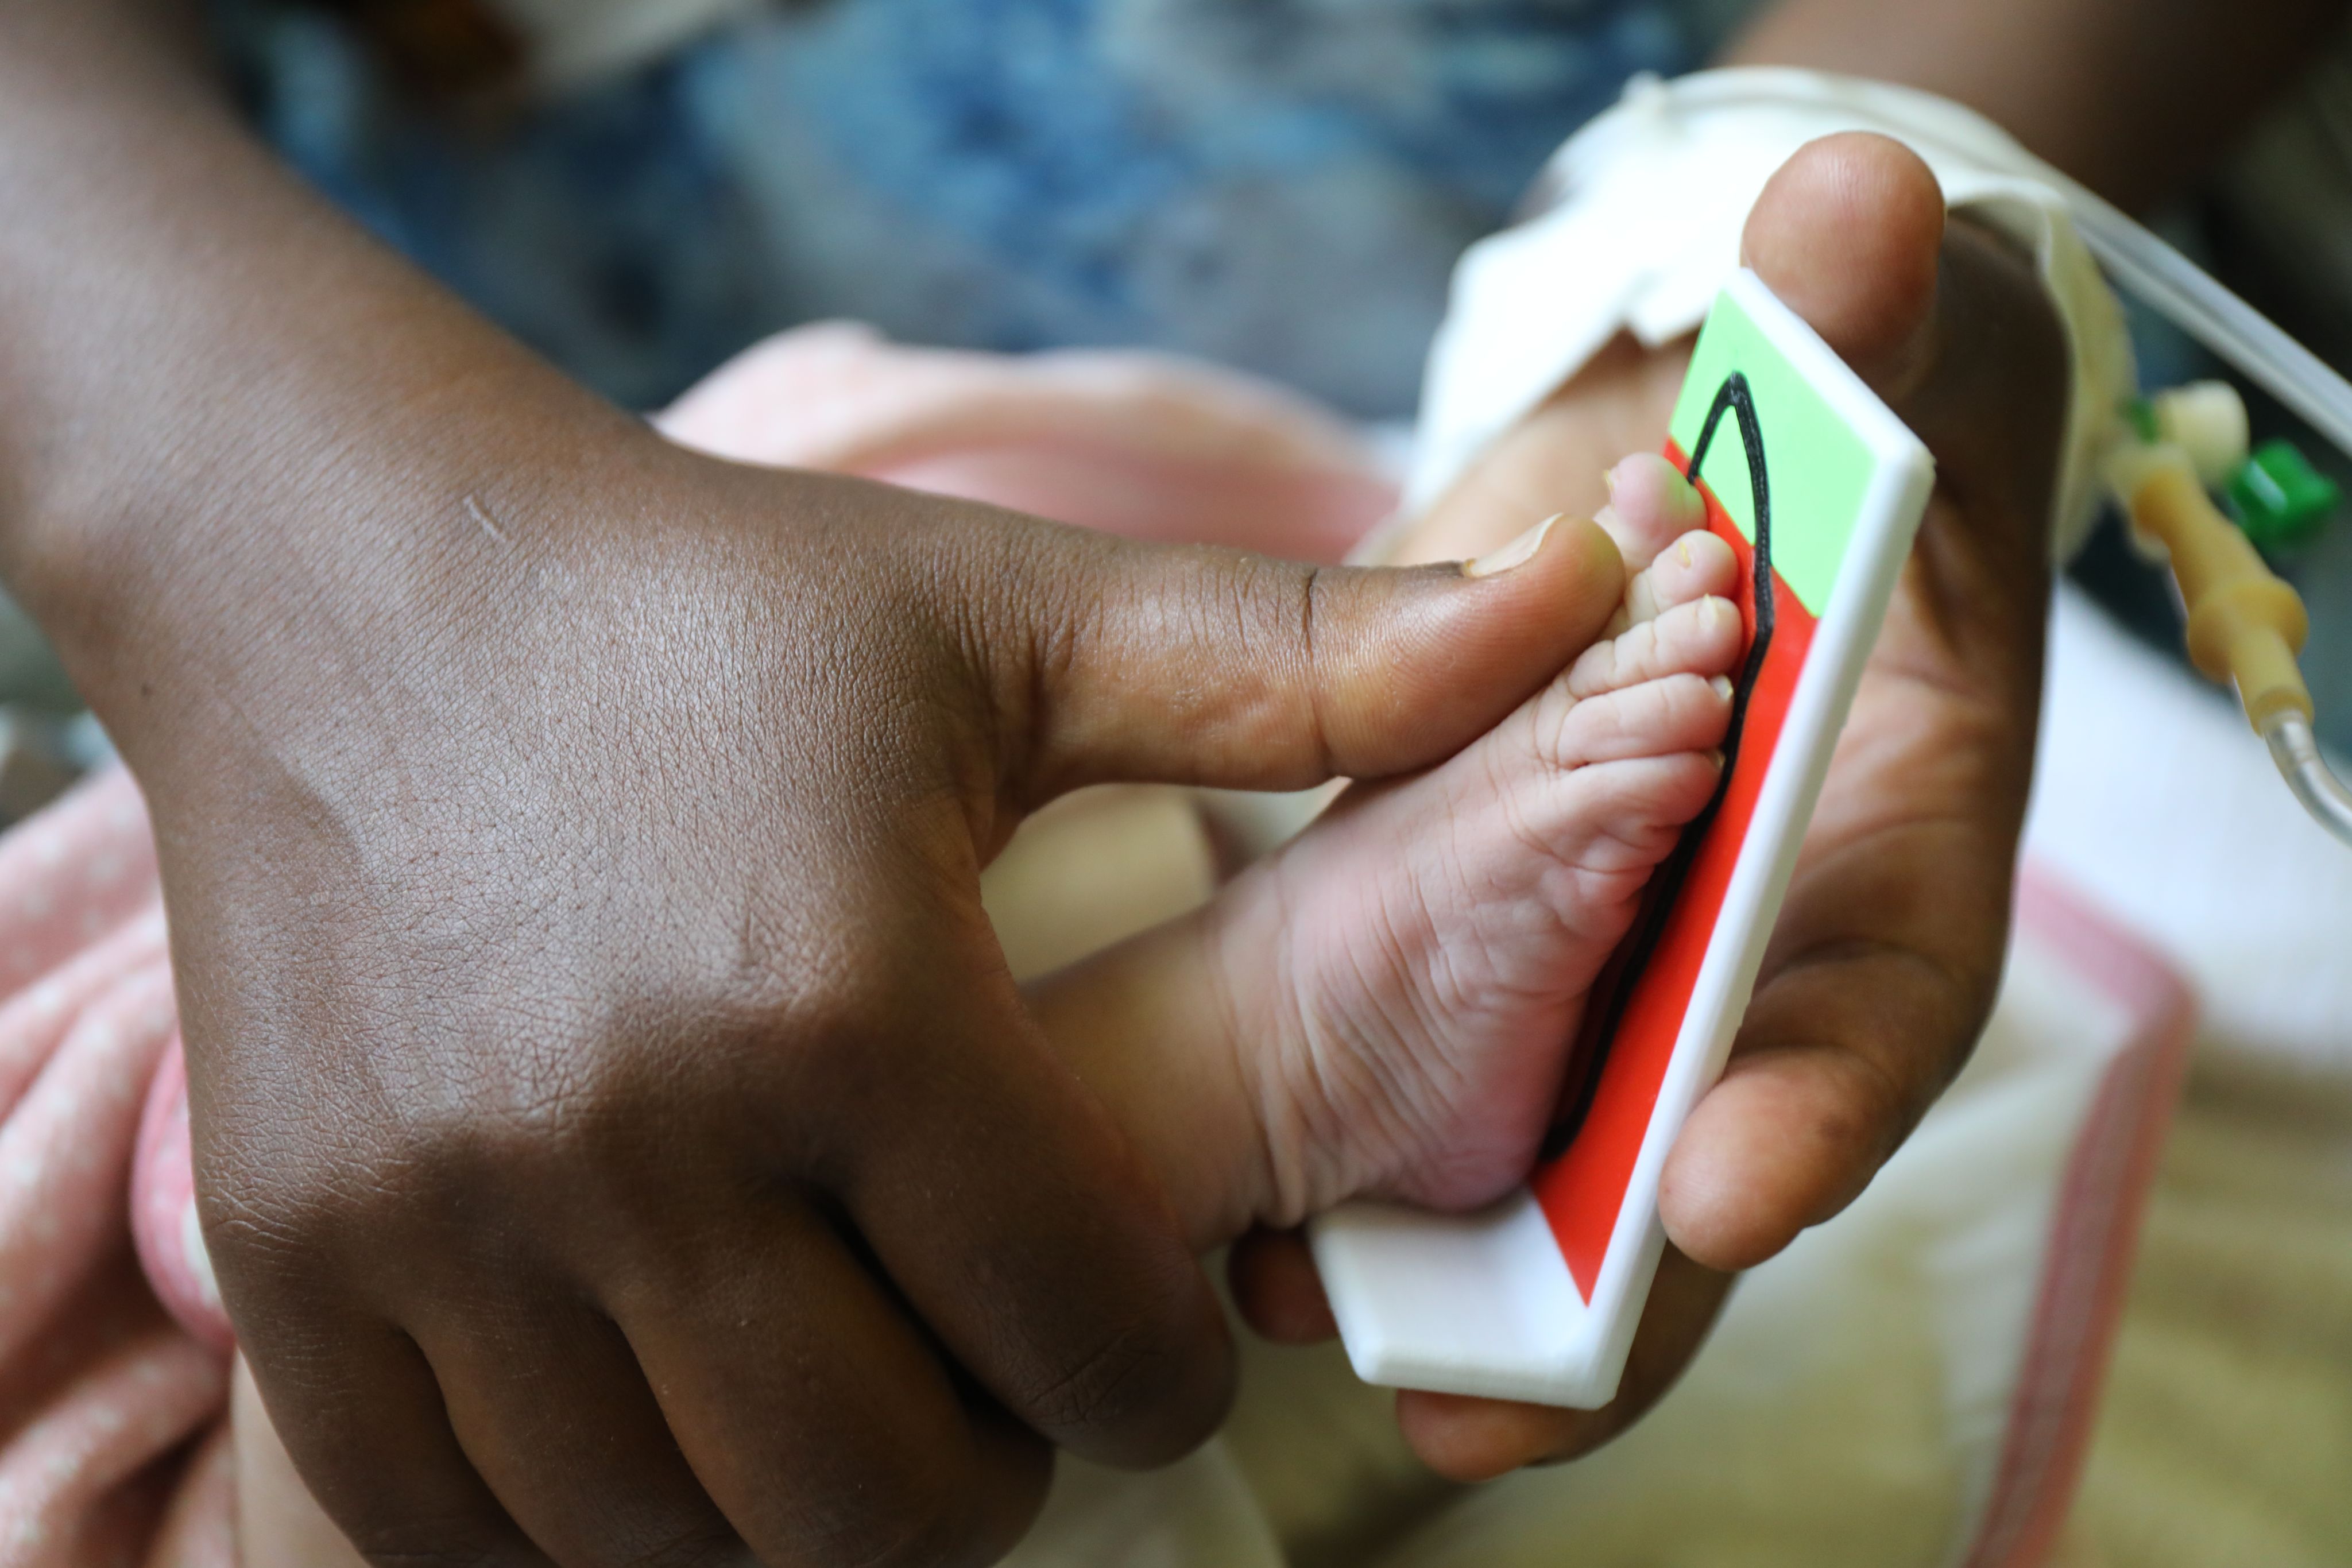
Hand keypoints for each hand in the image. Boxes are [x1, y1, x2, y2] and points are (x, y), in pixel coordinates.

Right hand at [86, 377, 1628, 1563]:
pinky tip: (654, 1397)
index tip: (1147, 1315)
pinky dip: (589, 1513)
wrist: (350, 575)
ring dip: (803, 1505)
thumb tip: (1577, 603)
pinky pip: (458, 1528)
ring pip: (689, 1539)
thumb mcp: (1010, 614)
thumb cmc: (716, 600)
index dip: (1164, 1362)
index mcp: (852, 996)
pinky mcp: (299, 1255)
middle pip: (893, 1494)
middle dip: (1000, 1464)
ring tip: (835, 1375)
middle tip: (998, 1367)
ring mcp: (437, 1221)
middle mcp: (635, 1136)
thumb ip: (1299, 660)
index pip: (1095, 1337)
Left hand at [1229, 132, 2068, 1475]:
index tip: (1727, 1188)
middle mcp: (1746, 936)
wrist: (1728, 454)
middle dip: (1598, 1287)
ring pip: (1543, 1147)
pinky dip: (1334, 1139)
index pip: (1875, 1000)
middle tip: (1467, 1411)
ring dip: (1424, 1252)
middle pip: (1692, 1153)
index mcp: (1882, 842)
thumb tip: (1852, 192)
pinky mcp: (1485, 920)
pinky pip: (1421, 1062)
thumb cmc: (1840, 419)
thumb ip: (1869, 312)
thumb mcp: (1873, 351)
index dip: (1816, 1098)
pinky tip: (1210, 1211)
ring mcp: (1613, 950)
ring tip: (1282, 1317)